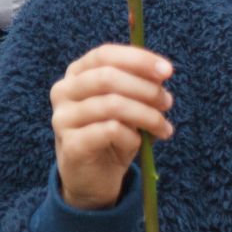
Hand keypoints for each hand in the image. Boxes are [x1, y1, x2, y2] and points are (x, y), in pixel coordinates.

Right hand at [51, 45, 173, 209]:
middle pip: (108, 77)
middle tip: (167, 103)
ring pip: (113, 105)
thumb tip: (163, 72)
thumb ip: (141, 85)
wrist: (95, 177)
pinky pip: (111, 131)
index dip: (138, 59)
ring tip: (162, 127)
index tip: (168, 71)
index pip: (105, 54)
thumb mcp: (131, 104)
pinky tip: (139, 143)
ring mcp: (63, 118)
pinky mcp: (71, 144)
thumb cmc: (114, 134)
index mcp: (78, 74)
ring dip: (147, 115)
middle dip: (146, 89)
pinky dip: (133, 136)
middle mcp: (64, 91)